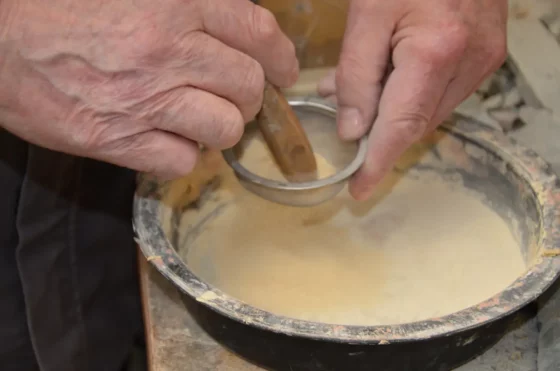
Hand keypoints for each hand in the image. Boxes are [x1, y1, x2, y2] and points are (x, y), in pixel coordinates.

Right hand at [0, 0, 297, 177]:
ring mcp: (145, 100)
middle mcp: (167, 51)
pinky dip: (181, 155)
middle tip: (234, 96)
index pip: (256, 31)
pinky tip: (165, 140)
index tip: (285, 71)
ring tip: (198, 118)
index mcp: (174, 3)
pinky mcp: (118, 141)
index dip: (280, 56)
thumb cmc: (57, 8)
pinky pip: (182, 162)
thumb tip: (230, 22)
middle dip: (249, 97)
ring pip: (224, 129)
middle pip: (247, 88)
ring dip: (220, 128)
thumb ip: (184, 4)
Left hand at [317, 0, 506, 199]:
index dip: (378, 163)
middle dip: (379, 134)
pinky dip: (412, 97)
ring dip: (393, 114)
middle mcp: (468, 63)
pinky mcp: (486, 54)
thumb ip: (356, 75)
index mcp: (435, 51)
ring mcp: (483, 60)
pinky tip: (387, 82)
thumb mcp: (366, 15)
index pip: (401, 126)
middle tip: (347, 130)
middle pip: (416, 122)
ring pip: (429, 111)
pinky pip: (443, 93)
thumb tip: (352, 130)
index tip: (359, 190)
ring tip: (357, 97)